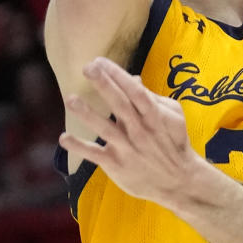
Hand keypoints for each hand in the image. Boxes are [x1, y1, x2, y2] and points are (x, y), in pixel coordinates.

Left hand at [58, 57, 215, 209]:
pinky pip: (96, 155)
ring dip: (88, 114)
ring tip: (71, 99)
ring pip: (106, 129)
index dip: (118, 75)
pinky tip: (63, 138)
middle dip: (104, 85)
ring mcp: (128, 148)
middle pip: (121, 105)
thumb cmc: (174, 144)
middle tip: (87, 67)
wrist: (179, 181)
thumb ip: (152, 98)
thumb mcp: (171, 118)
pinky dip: (79, 147)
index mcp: (154, 116)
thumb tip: (133, 78)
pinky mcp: (117, 165)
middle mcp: (140, 130)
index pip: (136, 91)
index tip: (100, 61)